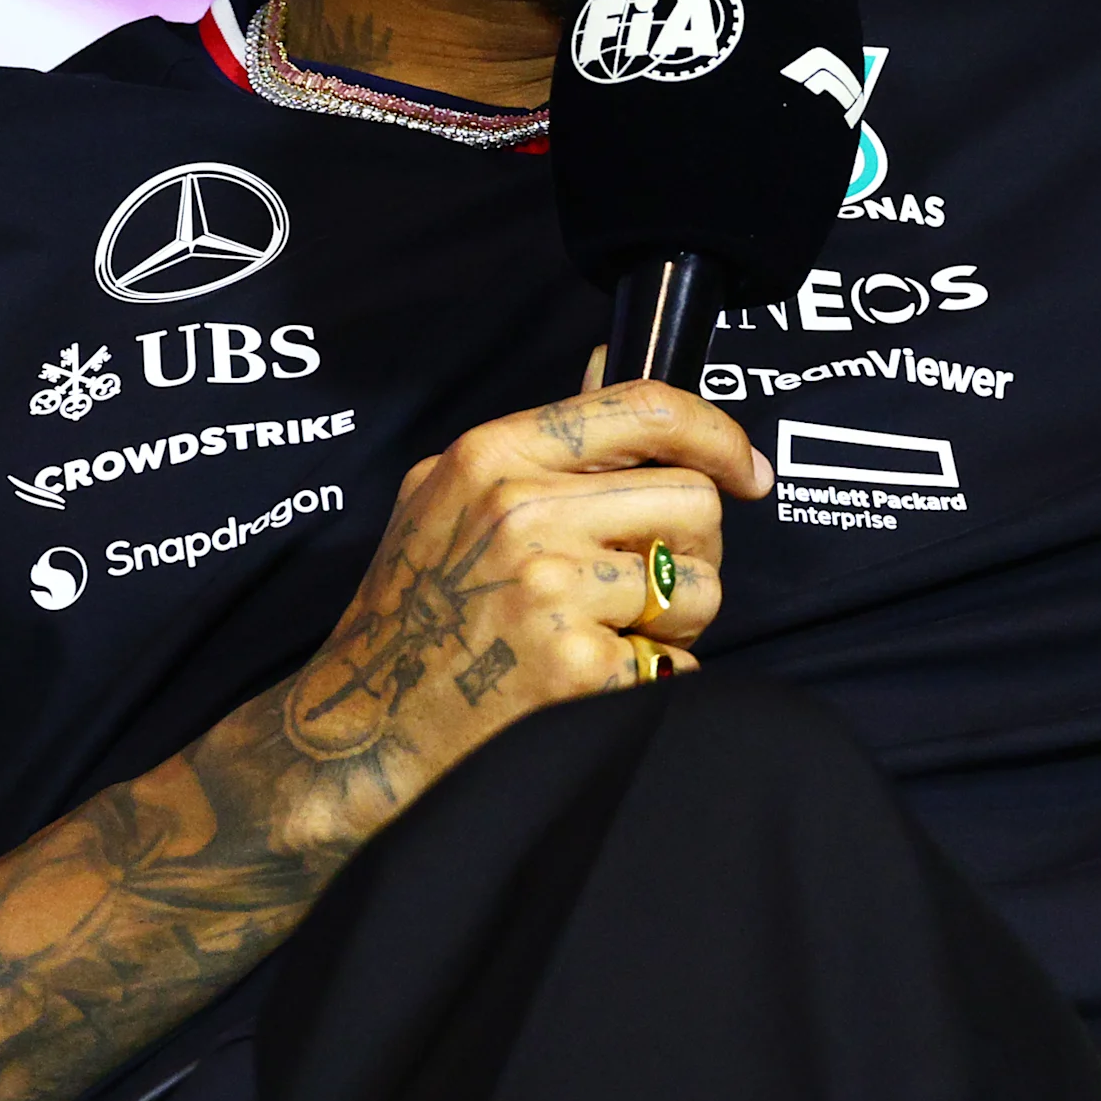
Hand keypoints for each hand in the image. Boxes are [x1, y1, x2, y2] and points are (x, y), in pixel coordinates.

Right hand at [280, 372, 771, 846]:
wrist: (354, 738)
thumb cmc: (409, 615)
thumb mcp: (444, 497)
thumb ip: (537, 440)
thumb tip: (610, 361)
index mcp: (492, 456)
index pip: (646, 407)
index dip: (717, 434)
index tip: (746, 470)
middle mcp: (521, 513)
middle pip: (694, 501)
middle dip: (690, 549)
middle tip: (641, 585)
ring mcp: (550, 591)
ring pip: (700, 585)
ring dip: (674, 622)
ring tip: (605, 635)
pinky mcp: (576, 666)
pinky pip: (675, 663)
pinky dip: (647, 681)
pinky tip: (586, 685)